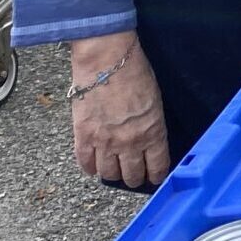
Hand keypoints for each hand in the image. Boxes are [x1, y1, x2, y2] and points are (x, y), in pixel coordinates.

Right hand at [70, 33, 170, 188]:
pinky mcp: (83, 137)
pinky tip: (93, 169)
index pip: (157, 164)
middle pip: (131, 174)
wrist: (106, 61)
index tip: (155, 178)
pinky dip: (89, 168)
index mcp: (152, 132)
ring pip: (108, 172)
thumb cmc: (135, 73)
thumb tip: (148, 136)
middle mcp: (129, 142)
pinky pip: (84, 162)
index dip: (156, 175)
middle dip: (134, 179)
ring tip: (114, 174)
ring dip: (112, 175)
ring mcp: (104, 142)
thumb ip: (152, 123)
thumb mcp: (155, 100)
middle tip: (134, 179)